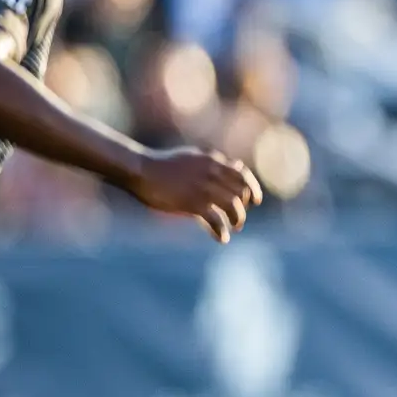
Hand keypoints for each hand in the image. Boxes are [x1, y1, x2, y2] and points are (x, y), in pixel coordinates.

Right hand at [123, 147, 262, 242]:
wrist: (140, 170)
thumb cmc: (163, 165)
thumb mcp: (192, 157)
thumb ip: (213, 163)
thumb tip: (235, 165)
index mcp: (213, 160)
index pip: (242, 174)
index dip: (253, 189)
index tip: (256, 201)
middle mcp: (213, 172)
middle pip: (241, 192)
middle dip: (244, 207)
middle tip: (238, 218)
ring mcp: (204, 187)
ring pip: (233, 206)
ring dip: (237, 220)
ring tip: (234, 228)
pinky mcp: (193, 203)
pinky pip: (216, 220)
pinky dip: (221, 231)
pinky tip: (222, 238)